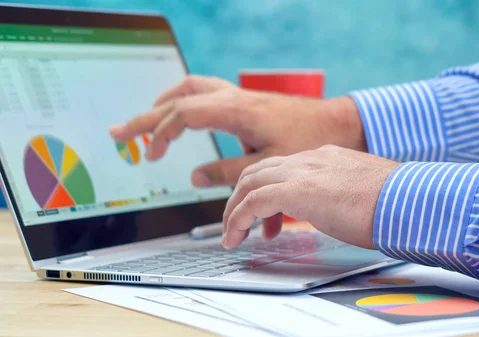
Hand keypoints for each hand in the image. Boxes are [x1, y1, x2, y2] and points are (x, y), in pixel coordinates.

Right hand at [109, 75, 365, 186]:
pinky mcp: (249, 105)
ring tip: (149, 121)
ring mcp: (242, 98)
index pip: (183, 114)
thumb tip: (197, 177)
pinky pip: (209, 97)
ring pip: (194, 90)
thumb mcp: (269, 164)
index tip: (149, 155)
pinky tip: (186, 119)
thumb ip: (230, 172)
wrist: (342, 125)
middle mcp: (236, 99)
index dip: (160, 133)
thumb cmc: (311, 141)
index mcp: (237, 111)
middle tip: (122, 131)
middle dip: (148, 116)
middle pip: (180, 97)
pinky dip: (189, 106)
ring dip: (167, 105)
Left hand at [221, 145, 398, 249]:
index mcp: (324, 157)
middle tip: (240, 224)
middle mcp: (309, 159)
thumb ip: (336, 193)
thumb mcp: (356, 191)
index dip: (263, 190)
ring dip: (235, 210)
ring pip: (249, 183)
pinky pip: (254, 202)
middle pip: (258, 171)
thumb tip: (329, 209)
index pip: (280, 167)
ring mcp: (302, 171)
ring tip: (232, 234)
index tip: (264, 217)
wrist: (407, 200)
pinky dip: (239, 219)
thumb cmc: (393, 202)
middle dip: (241, 198)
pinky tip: (237, 236)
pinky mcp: (297, 190)